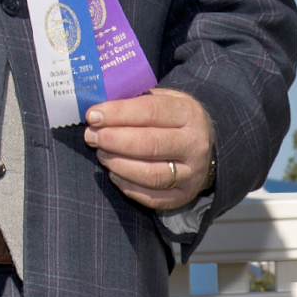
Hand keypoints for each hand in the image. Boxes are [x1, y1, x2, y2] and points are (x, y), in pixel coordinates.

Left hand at [84, 88, 218, 213]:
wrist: (204, 148)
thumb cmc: (174, 120)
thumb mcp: (166, 100)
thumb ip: (137, 100)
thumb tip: (102, 107)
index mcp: (189, 114)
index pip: (150, 111)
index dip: (118, 113)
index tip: (93, 116)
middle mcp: (194, 145)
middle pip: (149, 144)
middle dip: (113, 140)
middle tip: (91, 136)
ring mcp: (192, 173)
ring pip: (150, 174)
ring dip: (118, 164)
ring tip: (101, 153)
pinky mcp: (184, 195)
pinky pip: (151, 197)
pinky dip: (127, 186)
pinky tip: (114, 174)